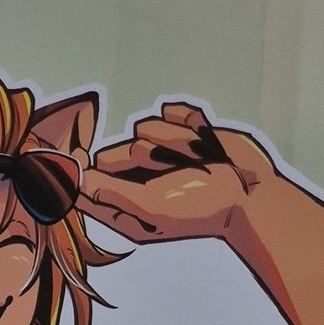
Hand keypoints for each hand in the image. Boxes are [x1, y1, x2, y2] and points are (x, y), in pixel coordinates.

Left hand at [80, 101, 276, 243]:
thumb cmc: (202, 207)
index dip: (76, 172)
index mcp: (126, 211)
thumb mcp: (150, 205)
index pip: (87, 189)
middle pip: (113, 154)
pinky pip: (171, 113)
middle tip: (167, 169)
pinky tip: (203, 142)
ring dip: (170, 140)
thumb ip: (110, 193)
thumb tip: (75, 180)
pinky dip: (186, 122)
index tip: (72, 155)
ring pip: (144, 128)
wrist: (250, 193)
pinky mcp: (182, 133)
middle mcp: (138, 184)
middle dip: (138, 155)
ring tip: (194, 162)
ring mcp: (161, 156)